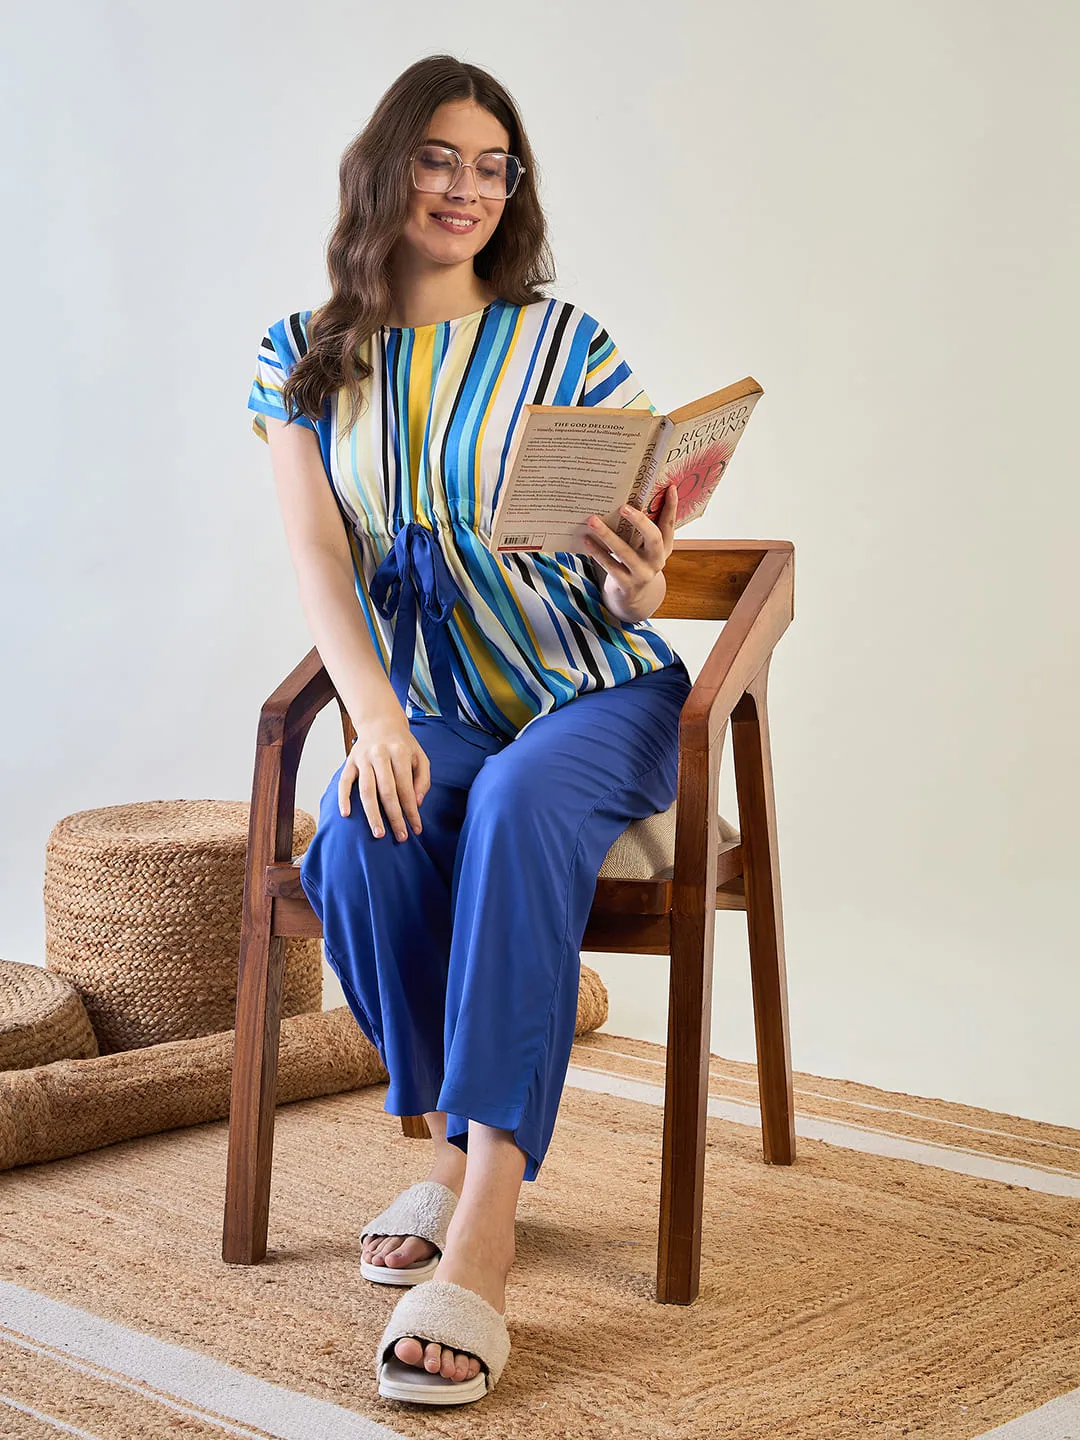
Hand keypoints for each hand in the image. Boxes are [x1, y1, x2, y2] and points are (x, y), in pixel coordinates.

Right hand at [339, 702, 429, 841]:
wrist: (380, 723)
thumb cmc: (403, 745)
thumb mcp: (420, 757)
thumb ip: (423, 780)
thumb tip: (416, 804)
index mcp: (400, 753)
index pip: (406, 788)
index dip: (411, 811)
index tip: (417, 829)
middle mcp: (380, 755)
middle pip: (387, 792)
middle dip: (394, 817)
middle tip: (400, 837)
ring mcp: (362, 758)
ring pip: (366, 790)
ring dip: (372, 814)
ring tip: (378, 833)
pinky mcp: (349, 761)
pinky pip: (344, 782)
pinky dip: (343, 798)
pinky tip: (346, 814)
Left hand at [581, 484, 677, 609]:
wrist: (634, 597)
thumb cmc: (636, 562)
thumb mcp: (644, 548)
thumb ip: (642, 530)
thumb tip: (628, 499)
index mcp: (664, 547)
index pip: (670, 525)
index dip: (671, 507)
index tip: (670, 487)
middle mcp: (657, 560)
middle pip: (653, 538)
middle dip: (639, 521)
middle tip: (623, 506)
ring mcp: (643, 574)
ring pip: (625, 552)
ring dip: (607, 535)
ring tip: (592, 520)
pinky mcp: (627, 585)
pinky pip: (610, 566)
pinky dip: (598, 552)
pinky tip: (586, 540)